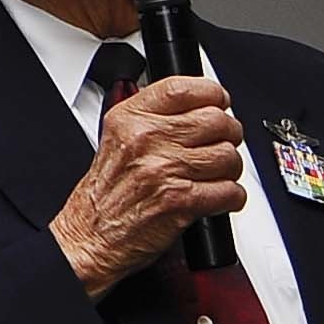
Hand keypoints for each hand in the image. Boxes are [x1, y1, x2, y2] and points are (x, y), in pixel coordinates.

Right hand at [51, 75, 245, 296]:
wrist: (92, 235)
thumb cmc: (106, 192)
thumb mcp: (116, 137)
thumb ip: (150, 116)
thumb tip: (196, 103)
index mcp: (129, 118)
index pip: (183, 88)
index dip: (211, 93)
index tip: (218, 102)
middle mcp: (146, 139)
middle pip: (216, 120)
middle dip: (227, 135)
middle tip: (220, 144)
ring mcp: (164, 169)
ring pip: (228, 156)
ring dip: (230, 169)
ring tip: (214, 174)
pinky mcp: (182, 201)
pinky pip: (231, 191)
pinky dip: (231, 197)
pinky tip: (216, 197)